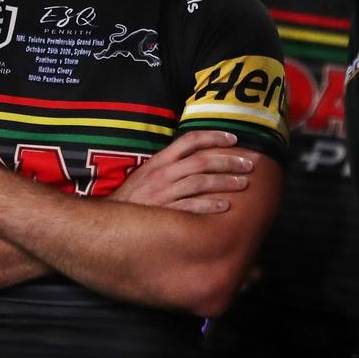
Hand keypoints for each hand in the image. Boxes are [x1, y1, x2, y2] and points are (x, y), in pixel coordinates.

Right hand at [111, 130, 253, 213]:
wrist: (109, 221)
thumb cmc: (133, 198)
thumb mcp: (148, 174)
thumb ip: (170, 165)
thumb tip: (197, 158)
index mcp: (160, 160)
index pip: (190, 140)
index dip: (214, 136)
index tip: (234, 138)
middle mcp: (163, 173)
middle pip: (201, 161)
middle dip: (228, 161)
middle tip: (249, 164)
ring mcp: (163, 193)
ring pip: (200, 183)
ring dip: (225, 182)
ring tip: (244, 183)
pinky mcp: (165, 213)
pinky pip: (191, 208)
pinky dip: (210, 206)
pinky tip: (226, 206)